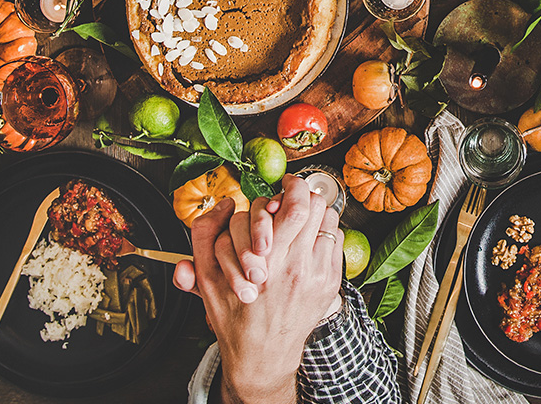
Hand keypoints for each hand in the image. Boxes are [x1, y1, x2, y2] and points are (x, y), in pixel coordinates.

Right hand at [174, 177, 342, 401]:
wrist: (262, 356)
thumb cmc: (233, 316)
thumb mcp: (206, 277)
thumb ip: (204, 235)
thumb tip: (226, 204)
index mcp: (268, 261)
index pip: (297, 207)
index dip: (292, 187)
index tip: (282, 185)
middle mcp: (298, 267)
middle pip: (318, 207)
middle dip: (303, 196)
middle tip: (291, 197)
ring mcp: (319, 275)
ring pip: (330, 221)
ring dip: (314, 214)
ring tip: (299, 220)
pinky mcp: (330, 283)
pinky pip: (336, 241)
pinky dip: (323, 234)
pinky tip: (307, 242)